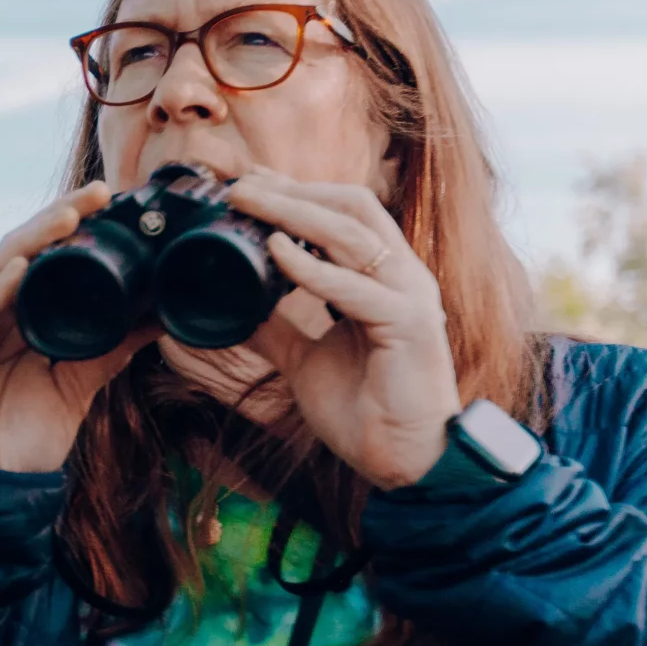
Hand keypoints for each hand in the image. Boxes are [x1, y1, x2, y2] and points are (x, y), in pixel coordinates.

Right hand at [0, 187, 158, 471]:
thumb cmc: (22, 442)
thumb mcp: (79, 385)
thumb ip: (111, 347)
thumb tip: (160, 314)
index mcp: (11, 318)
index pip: (40, 258)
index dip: (70, 228)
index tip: (112, 201)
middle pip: (16, 255)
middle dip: (54, 222)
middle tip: (96, 196)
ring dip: (27, 245)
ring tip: (65, 220)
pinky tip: (16, 272)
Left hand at [229, 173, 460, 489]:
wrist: (403, 461)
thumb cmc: (365, 409)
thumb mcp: (305, 360)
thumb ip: (278, 328)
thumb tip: (236, 308)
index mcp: (384, 278)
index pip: (345, 213)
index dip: (298, 192)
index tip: (250, 183)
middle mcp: (403, 277)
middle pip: (351, 207)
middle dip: (293, 191)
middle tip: (240, 186)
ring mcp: (410, 298)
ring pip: (353, 234)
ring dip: (295, 213)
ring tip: (248, 203)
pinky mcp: (410, 326)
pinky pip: (357, 287)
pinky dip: (313, 268)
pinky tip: (276, 253)